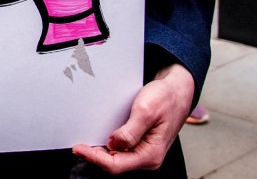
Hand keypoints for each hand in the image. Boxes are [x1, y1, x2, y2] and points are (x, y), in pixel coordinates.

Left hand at [72, 63, 194, 173]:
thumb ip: (130, 132)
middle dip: (96, 156)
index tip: (79, 148)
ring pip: (117, 158)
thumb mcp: (146, 111)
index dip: (95, 158)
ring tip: (86, 141)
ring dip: (101, 151)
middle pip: (115, 164)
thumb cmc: (166, 98)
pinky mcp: (141, 145)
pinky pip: (122, 151)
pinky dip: (109, 146)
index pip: (116, 165)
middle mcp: (148, 157)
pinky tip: (100, 138)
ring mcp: (144, 152)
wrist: (177, 91)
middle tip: (78, 145)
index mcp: (151, 154)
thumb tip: (113, 144)